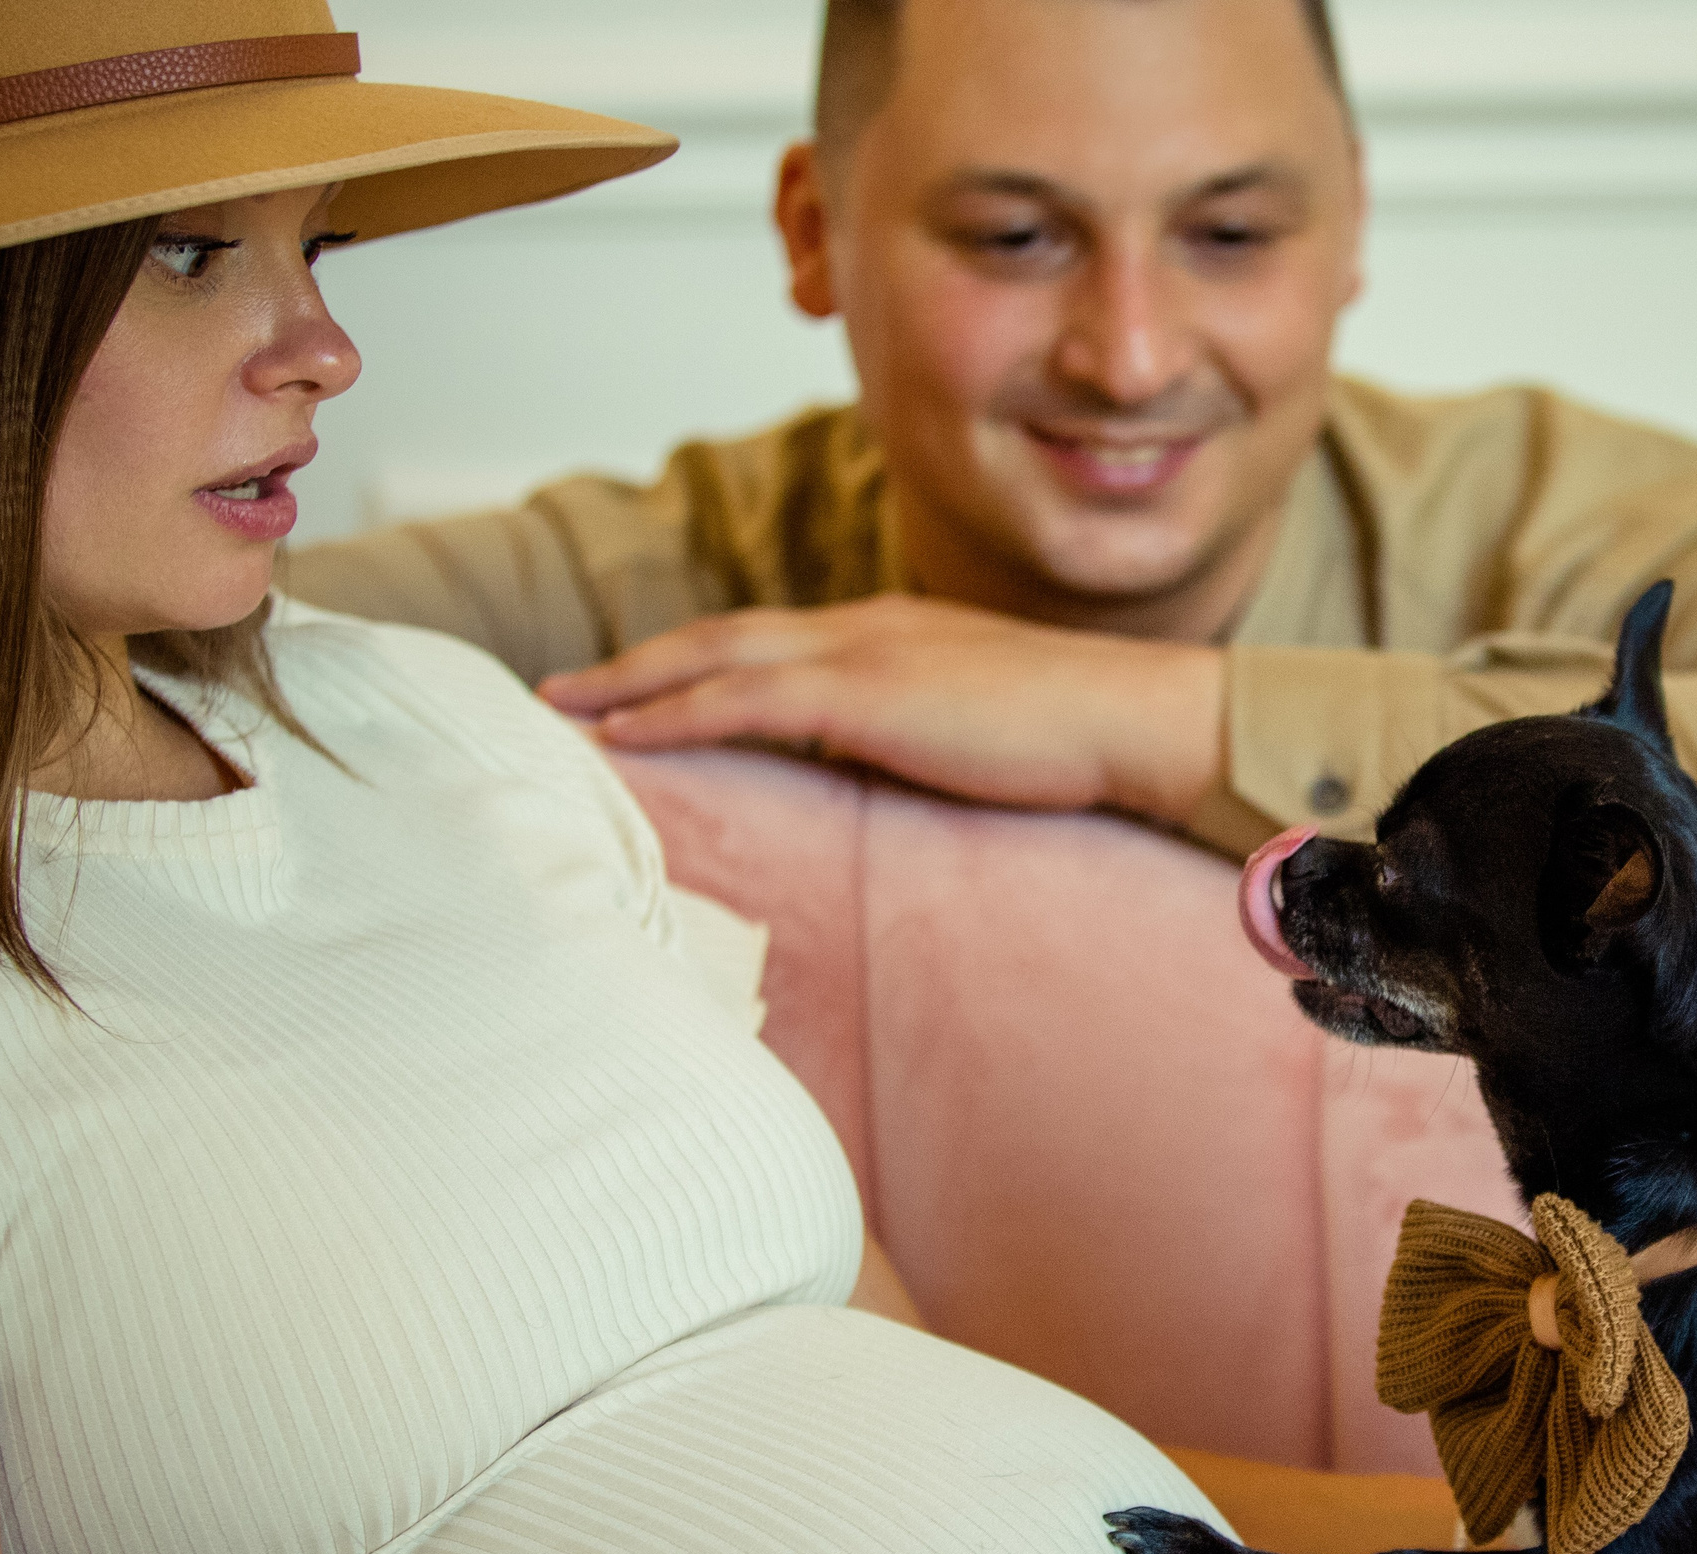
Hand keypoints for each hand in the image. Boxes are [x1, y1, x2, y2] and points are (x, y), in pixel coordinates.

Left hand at [537, 594, 1224, 822]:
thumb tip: (883, 783)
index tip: (642, 691)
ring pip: (713, 655)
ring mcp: (862, 651)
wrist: (1134, 717)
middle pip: (720, 635)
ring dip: (630, 684)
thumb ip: (922, 743)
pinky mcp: (863, 692)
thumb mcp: (980, 734)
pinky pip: (740, 698)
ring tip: (565, 714)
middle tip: (562, 692)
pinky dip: (671, 713)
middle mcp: (864, 626)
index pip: (772, 641)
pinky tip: (621, 737)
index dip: (698, 663)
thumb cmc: (1079, 740)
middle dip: (636, 663)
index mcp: (894, 633)